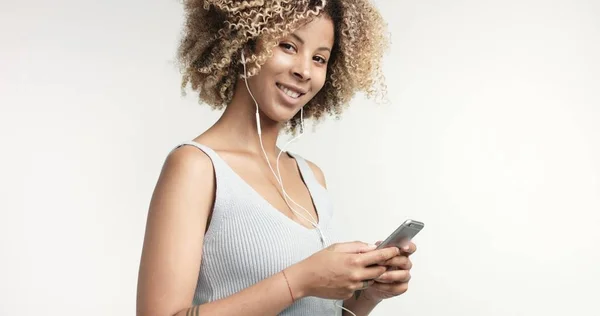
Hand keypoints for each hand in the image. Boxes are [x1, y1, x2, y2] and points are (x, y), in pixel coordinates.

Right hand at [284, 241, 400, 299]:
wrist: (306, 278)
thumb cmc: (319, 262)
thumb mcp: (337, 247)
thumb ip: (357, 246)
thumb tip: (371, 247)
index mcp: (354, 260)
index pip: (379, 256)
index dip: (390, 253)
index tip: (396, 250)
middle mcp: (356, 274)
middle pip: (380, 271)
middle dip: (382, 265)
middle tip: (379, 260)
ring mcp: (353, 286)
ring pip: (370, 280)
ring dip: (370, 274)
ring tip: (358, 267)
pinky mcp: (349, 293)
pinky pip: (360, 286)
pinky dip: (359, 281)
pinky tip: (347, 276)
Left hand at [361, 241, 416, 300]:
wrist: (365, 282)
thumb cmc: (371, 265)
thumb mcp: (370, 254)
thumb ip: (375, 249)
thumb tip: (376, 246)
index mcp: (400, 253)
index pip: (410, 248)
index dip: (409, 247)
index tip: (404, 248)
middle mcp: (404, 264)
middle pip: (405, 261)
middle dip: (392, 261)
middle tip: (379, 262)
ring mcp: (404, 276)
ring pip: (403, 275)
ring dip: (389, 275)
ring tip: (376, 275)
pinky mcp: (401, 287)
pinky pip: (397, 287)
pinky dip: (385, 286)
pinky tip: (375, 283)